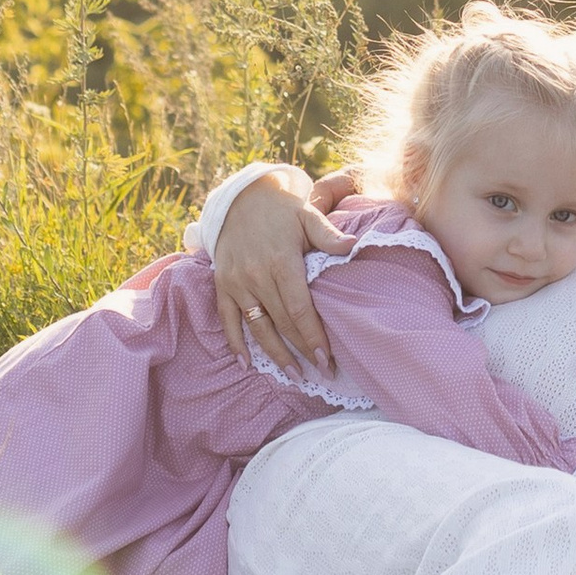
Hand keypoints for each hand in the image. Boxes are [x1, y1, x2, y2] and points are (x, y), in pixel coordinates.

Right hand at [210, 162, 350, 374]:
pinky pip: (227, 320)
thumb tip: (353, 246)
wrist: (241, 199)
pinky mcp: (222, 285)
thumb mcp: (307, 215)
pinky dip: (235, 344)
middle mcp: (256, 276)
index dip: (313, 336)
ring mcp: (236, 283)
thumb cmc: (282, 210)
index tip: (327, 358)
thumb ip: (328, 234)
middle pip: (282, 323)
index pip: (300, 309)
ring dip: (275, 355)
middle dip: (302, 351)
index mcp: (281, 261)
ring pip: (257, 327)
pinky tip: (247, 364)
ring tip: (293, 375)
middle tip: (321, 372)